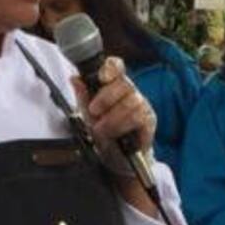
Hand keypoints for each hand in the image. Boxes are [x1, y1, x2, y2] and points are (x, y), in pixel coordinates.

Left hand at [71, 57, 156, 173]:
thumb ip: (82, 97)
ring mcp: (142, 105)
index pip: (116, 66)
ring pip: (130, 102)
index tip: (101, 77)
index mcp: (114, 85)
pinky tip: (117, 133)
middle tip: (94, 112)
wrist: (117, 159)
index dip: (110, 67)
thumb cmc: (105, 134)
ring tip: (102, 129)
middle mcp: (130, 92)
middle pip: (124, 83)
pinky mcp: (149, 119)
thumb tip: (75, 79)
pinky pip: (138, 117)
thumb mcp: (88, 116)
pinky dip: (122, 126)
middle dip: (106, 98)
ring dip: (112, 118)